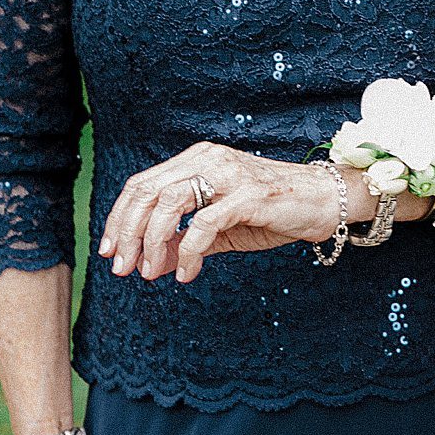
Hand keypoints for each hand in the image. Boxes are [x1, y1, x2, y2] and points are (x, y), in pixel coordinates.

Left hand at [99, 142, 341, 284]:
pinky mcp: (248, 195)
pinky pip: (203, 224)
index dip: (118, 219)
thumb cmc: (273, 214)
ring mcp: (228, 174)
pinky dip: (187, 252)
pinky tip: (187, 274)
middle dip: (126, 233)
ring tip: (147, 272)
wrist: (326, 203)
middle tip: (120, 268)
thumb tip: (149, 266)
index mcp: (197, 161)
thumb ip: (183, 244)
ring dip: (150, 242)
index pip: (142, 185)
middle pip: (147, 192)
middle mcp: (208, 160)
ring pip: (168, 203)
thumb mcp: (220, 232)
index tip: (108, 251)